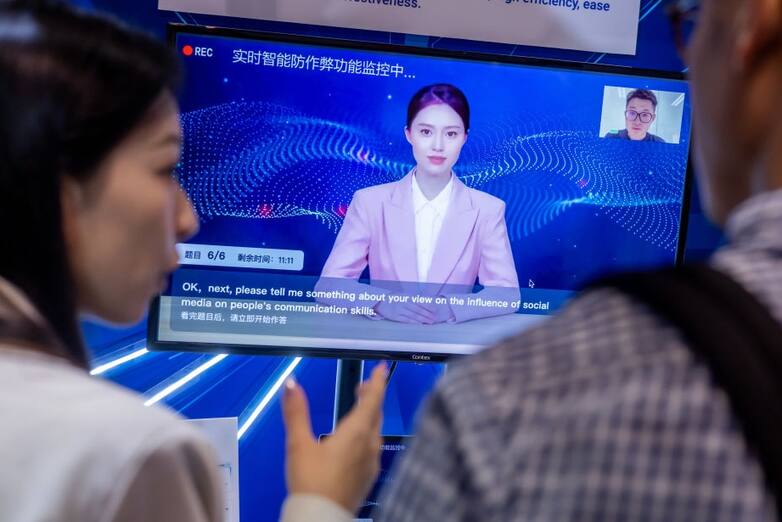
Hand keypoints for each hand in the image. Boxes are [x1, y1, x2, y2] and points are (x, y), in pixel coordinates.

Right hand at [282, 363, 387, 513]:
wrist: (321, 518)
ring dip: (371, 417)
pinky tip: (357, 442)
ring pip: (376, 432)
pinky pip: (373, 449)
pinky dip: (368, 435)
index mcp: (356, 433)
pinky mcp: (368, 478)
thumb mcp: (298, 444)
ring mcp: (371, 463)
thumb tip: (291, 383)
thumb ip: (296, 412)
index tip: (383, 368)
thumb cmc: (310, 481)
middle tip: (364, 385)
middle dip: (372, 397)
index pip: (372, 400)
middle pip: (376, 415)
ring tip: (360, 410)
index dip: (377, 382)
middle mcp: (369, 446)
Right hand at [374, 298, 435, 323]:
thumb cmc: (394, 298)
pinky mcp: (395, 316)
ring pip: (413, 315)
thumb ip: (414, 299)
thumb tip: (426, 302)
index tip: (435, 310)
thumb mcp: (404, 295)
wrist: (380, 301)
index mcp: (406, 296)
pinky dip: (414, 322)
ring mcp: (399, 310)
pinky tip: (420, 323)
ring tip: (430, 321)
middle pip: (418, 309)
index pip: (420, 301)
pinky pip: (406, 320)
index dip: (428, 306)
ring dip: (423, 319)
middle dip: (427, 314)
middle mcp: (403, 302)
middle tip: (434, 318)